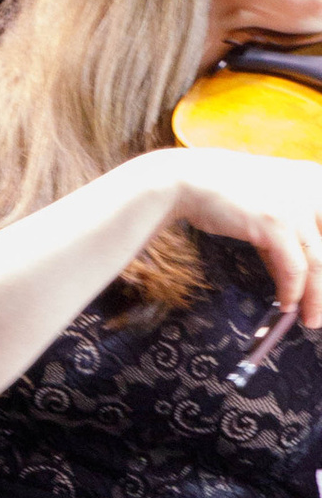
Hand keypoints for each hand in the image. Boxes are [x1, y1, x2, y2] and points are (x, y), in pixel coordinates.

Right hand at [162, 146, 321, 329]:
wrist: (189, 179)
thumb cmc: (227, 192)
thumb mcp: (269, 209)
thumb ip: (289, 237)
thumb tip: (301, 279)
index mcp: (316, 178)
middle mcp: (314, 187)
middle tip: (321, 310)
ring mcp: (296, 205)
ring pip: (319, 263)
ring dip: (316, 298)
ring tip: (311, 319)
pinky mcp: (276, 222)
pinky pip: (294, 268)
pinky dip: (292, 291)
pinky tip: (287, 304)